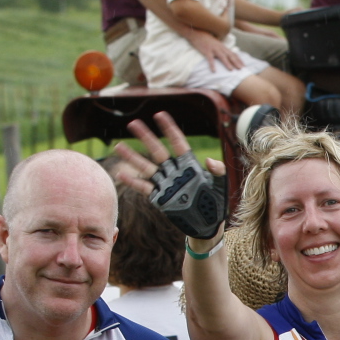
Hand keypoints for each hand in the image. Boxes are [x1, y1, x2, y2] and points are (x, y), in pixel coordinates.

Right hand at [112, 114, 229, 241]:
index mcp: (190, 166)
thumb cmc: (216, 203)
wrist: (207, 225)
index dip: (169, 129)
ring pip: (147, 167)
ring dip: (133, 157)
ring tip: (119, 146)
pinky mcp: (160, 198)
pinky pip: (144, 188)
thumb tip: (209, 160)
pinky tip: (121, 173)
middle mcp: (175, 172)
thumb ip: (217, 172)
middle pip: (158, 151)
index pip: (178, 143)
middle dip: (146, 137)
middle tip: (133, 123)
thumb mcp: (220, 186)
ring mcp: (166, 185)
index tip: (159, 114)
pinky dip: (133, 182)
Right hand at [187, 29, 245, 71]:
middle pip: (230, 56)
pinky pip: (210, 59)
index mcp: (223, 47)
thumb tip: (228, 56)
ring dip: (227, 63)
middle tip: (242, 69)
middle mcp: (220, 48)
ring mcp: (214, 49)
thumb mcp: (217, 44)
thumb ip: (222, 49)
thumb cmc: (207, 39)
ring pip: (222, 57)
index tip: (244, 66)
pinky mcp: (206, 51)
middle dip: (236, 62)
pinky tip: (214, 71)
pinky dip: (212, 65)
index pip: (233, 54)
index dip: (239, 60)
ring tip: (231, 70)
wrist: (198, 33)